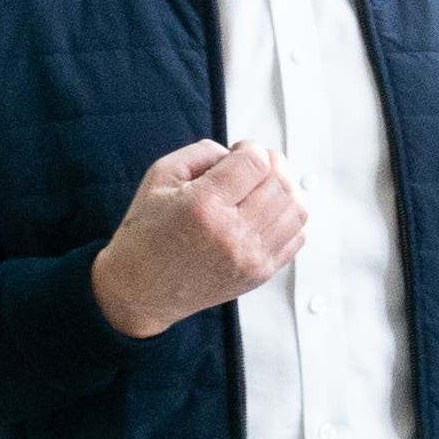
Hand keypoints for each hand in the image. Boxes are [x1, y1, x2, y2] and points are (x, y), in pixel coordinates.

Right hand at [91, 138, 306, 337]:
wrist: (141, 290)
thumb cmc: (147, 233)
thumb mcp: (160, 177)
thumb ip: (202, 153)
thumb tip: (238, 152)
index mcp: (203, 206)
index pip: (254, 162)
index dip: (250, 147)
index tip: (239, 150)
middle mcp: (231, 234)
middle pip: (280, 183)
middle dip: (273, 163)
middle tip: (255, 164)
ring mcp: (250, 258)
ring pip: (296, 209)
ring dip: (285, 189)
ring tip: (263, 187)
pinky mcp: (259, 274)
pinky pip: (297, 237)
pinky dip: (288, 217)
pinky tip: (268, 212)